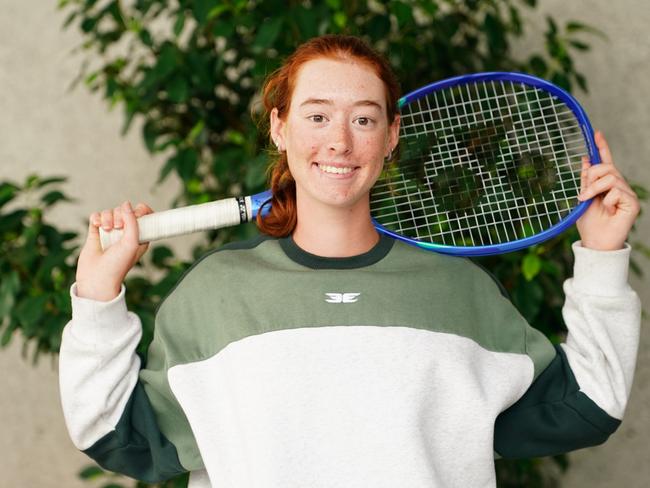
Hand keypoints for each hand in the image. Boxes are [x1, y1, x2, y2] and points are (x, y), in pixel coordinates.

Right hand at [76, 201, 153, 300]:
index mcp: (139, 236)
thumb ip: (132, 221)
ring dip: (108, 217)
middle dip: (120, 215)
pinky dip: (96, 218)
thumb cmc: (118, 264)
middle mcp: (125, 233)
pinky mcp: (96, 232)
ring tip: (107, 229)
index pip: (144, 215)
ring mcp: (110, 232)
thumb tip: (127, 204)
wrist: (97, 278)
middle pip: (124, 210)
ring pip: (110, 212)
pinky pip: (97, 216)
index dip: (141, 210)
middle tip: (118, 227)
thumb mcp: (132, 243)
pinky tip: (97, 226)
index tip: (138, 212)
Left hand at [576, 131, 639, 250]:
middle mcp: (619, 186)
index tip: (596, 133)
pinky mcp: (633, 202)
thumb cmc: (589, 223)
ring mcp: (627, 194)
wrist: (595, 241)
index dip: (602, 147)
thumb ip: (586, 180)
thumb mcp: (583, 198)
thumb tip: (585, 160)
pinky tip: (609, 211)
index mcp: (606, 185)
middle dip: (591, 177)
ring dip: (595, 189)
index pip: (606, 162)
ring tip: (590, 201)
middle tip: (583, 194)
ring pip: (611, 177)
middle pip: (607, 167)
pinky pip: (617, 192)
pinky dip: (607, 201)